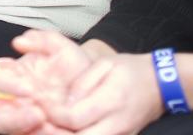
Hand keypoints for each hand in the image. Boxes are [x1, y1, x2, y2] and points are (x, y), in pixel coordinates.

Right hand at [0, 30, 93, 133]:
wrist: (94, 86)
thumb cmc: (73, 68)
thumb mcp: (63, 49)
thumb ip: (43, 39)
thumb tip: (20, 42)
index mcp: (13, 77)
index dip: (8, 85)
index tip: (28, 87)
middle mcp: (14, 101)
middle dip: (16, 117)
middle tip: (38, 113)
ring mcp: (23, 120)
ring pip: (13, 131)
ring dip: (29, 129)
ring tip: (53, 128)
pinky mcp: (36, 131)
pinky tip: (59, 132)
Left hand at [0, 31, 163, 134]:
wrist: (160, 85)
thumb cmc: (130, 71)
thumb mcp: (105, 65)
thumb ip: (82, 83)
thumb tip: (62, 102)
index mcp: (111, 101)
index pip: (73, 116)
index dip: (51, 112)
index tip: (36, 101)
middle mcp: (115, 124)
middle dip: (51, 133)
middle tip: (33, 121)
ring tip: (41, 127)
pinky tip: (57, 130)